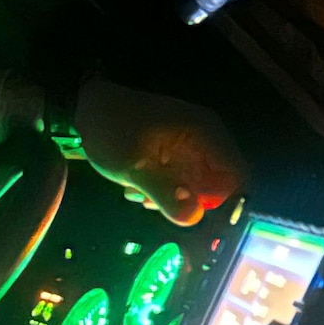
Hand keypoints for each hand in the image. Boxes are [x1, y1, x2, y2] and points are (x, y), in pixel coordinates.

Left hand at [74, 76, 246, 226]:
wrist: (86, 106)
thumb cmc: (111, 130)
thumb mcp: (135, 167)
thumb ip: (166, 193)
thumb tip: (194, 218)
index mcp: (204, 133)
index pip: (237, 175)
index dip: (224, 201)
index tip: (194, 215)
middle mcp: (205, 138)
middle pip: (218, 184)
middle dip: (190, 201)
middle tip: (154, 204)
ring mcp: (189, 146)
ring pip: (197, 186)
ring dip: (171, 197)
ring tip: (139, 194)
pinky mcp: (174, 154)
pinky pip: (180, 180)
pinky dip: (162, 189)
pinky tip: (137, 188)